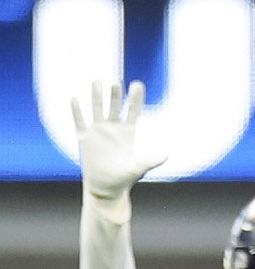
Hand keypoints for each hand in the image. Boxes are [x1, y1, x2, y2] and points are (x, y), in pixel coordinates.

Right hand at [70, 80, 168, 202]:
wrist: (106, 188)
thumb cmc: (124, 178)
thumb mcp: (138, 168)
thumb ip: (150, 160)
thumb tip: (166, 155)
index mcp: (128, 133)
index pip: (133, 111)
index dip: (135, 99)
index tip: (138, 84)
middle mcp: (113, 128)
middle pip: (114, 106)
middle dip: (115, 94)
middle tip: (116, 81)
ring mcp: (98, 131)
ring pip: (97, 109)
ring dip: (96, 96)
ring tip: (96, 81)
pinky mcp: (84, 138)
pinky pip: (80, 121)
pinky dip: (77, 111)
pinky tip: (75, 98)